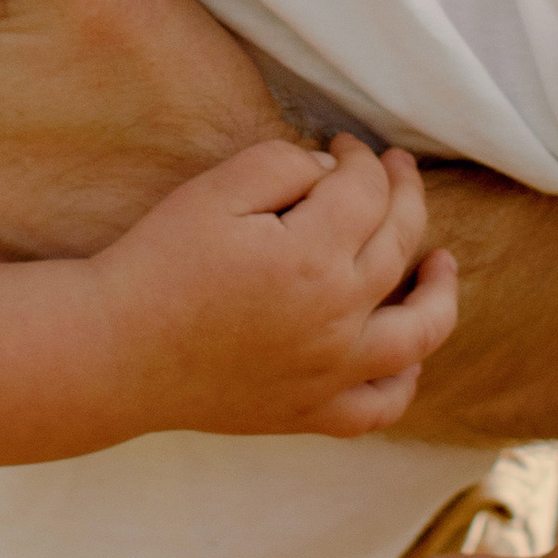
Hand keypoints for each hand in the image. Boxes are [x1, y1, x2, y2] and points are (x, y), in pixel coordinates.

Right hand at [91, 136, 458, 439]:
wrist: (114, 351)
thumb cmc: (160, 263)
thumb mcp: (216, 189)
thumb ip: (284, 164)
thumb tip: (332, 174)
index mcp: (314, 257)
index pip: (366, 191)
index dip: (360, 158)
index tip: (342, 144)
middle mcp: (336, 319)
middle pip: (400, 245)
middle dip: (405, 195)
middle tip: (397, 168)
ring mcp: (329, 373)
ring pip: (418, 334)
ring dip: (440, 292)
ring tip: (443, 264)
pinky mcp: (310, 412)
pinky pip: (380, 406)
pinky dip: (405, 380)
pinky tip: (407, 353)